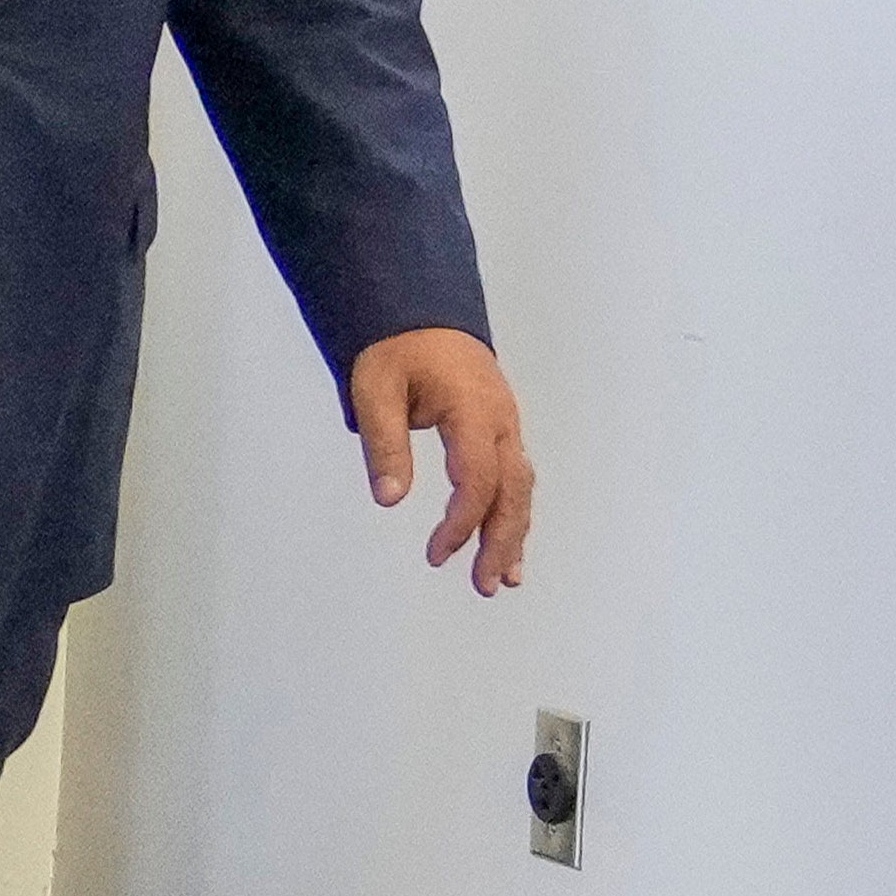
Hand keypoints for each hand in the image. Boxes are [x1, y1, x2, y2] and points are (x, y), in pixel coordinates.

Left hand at [349, 326, 534, 593]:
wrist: (420, 311)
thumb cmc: (397, 346)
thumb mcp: (375, 389)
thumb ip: (383, 444)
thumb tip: (388, 498)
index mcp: (472, 409)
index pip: (478, 478)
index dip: (462, 522)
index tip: (437, 554)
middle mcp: (500, 420)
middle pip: (512, 491)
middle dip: (501, 541)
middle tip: (485, 585)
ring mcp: (505, 425)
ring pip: (521, 488)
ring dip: (512, 534)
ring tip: (502, 580)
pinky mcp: (499, 430)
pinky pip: (515, 477)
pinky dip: (512, 512)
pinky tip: (505, 545)